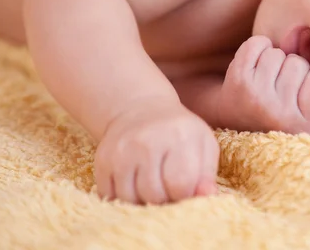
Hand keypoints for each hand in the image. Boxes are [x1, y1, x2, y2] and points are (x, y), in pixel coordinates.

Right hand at [94, 108, 219, 203]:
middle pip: (154, 195)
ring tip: (151, 186)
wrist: (141, 108)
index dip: (185, 195)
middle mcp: (148, 142)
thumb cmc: (179, 131)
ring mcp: (122, 150)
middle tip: (167, 188)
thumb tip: (207, 196)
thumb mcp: (202, 144)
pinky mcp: (103, 159)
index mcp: (180, 136)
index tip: (185, 188)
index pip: (181, 184)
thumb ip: (207, 173)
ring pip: (130, 199)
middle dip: (164, 200)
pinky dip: (123, 198)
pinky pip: (110, 196)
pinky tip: (134, 184)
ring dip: (143, 201)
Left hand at [219, 35, 309, 134]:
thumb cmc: (282, 114)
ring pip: (277, 53)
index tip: (300, 95)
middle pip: (298, 64)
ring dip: (275, 60)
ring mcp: (255, 96)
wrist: (238, 124)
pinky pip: (256, 44)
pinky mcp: (238, 80)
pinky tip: (258, 63)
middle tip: (281, 86)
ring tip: (269, 77)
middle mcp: (278, 113)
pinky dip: (259, 47)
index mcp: (303, 125)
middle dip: (292, 69)